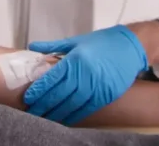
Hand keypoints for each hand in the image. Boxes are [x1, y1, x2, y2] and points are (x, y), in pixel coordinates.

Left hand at [23, 25, 148, 124]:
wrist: (129, 47)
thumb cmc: (101, 43)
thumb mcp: (76, 41)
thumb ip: (53, 46)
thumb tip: (33, 46)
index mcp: (76, 59)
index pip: (53, 78)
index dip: (39, 90)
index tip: (28, 98)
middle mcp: (85, 74)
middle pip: (60, 94)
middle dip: (44, 104)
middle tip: (32, 112)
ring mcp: (97, 86)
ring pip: (72, 104)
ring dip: (57, 113)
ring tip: (45, 117)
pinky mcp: (107, 95)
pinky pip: (87, 109)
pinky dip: (75, 115)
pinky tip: (65, 118)